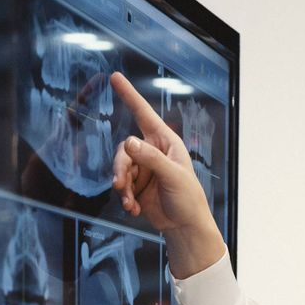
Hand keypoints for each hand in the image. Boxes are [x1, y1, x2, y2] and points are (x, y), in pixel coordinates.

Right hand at [107, 72, 223, 276]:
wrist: (184, 226)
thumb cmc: (188, 198)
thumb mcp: (172, 176)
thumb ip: (150, 158)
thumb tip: (128, 143)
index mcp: (165, 142)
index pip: (144, 113)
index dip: (129, 95)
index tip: (115, 77)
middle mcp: (152, 152)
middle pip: (125, 150)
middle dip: (121, 168)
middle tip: (120, 185)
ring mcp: (143, 170)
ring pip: (121, 169)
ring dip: (123, 188)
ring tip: (130, 203)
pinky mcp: (137, 187)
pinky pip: (122, 187)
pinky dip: (125, 199)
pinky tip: (134, 210)